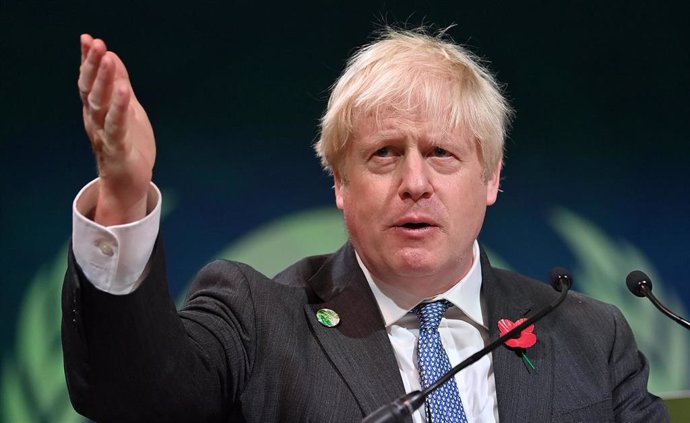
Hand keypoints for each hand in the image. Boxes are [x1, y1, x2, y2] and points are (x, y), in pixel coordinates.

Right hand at [78, 34, 155, 224]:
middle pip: (90, 89)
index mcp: (97, 111)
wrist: (128, 184)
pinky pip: (116, 125)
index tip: (88, 39)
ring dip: (103, 81)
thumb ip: (120, 86)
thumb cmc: (128, 146)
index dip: (87, 61)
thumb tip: (113, 57)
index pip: (89, 81)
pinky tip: (123, 91)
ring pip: (100, 104)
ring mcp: (104, 134)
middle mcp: (95, 120)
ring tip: (108, 59)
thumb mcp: (128, 110)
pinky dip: (119, 108)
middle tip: (96, 44)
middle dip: (92, 66)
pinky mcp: (118, 148)